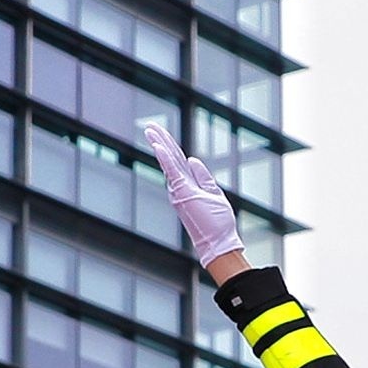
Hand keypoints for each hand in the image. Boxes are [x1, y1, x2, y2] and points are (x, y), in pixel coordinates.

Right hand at [138, 120, 242, 273]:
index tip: (161, 132)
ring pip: (169, 161)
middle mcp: (181, 186)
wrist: (218, 242)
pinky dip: (165, 158)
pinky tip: (158, 145)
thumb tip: (193, 160)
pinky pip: (172, 171)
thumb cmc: (217, 223)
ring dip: (160, 144)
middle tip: (149, 125)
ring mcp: (180, 189)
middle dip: (161, 140)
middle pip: (171, 157)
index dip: (170, 145)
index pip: (178, 160)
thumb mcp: (213, 193)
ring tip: (150, 129)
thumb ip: (203, 176)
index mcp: (188, 185)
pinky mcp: (182, 192)